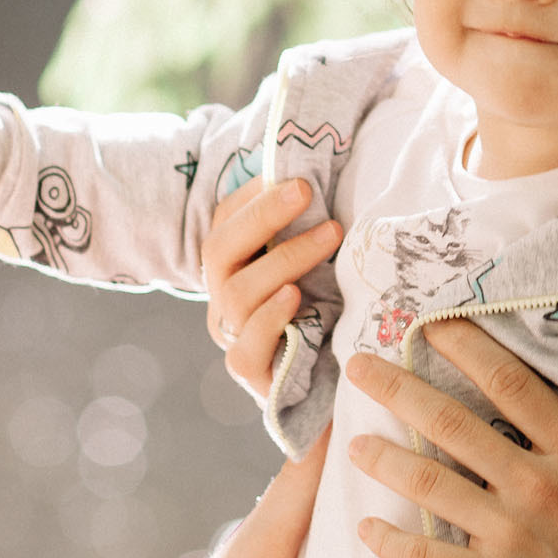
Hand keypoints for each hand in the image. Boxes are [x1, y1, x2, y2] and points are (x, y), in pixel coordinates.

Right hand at [201, 176, 342, 395]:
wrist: (337, 385)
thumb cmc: (328, 312)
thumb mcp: (320, 263)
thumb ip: (312, 226)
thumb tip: (327, 172)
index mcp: (232, 266)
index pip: (225, 221)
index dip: (253, 194)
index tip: (295, 173)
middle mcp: (222, 298)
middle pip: (220, 249)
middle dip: (263, 215)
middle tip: (306, 191)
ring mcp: (231, 335)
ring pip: (236, 293)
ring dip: (285, 259)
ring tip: (329, 235)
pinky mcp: (249, 373)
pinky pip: (246, 346)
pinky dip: (269, 318)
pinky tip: (295, 296)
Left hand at [342, 320, 557, 557]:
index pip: (512, 382)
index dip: (466, 346)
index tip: (431, 325)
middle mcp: (540, 484)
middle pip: (452, 421)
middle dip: (397, 387)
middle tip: (358, 365)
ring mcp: (513, 534)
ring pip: (429, 482)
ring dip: (383, 459)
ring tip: (353, 444)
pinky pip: (427, 556)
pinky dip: (390, 542)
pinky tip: (366, 530)